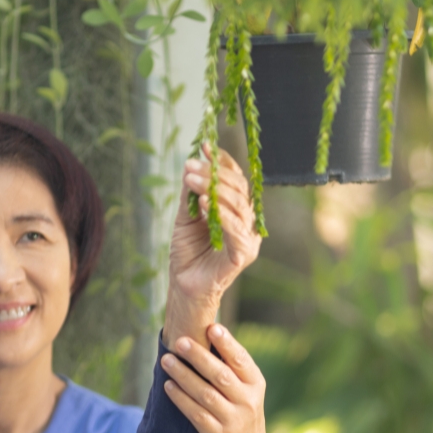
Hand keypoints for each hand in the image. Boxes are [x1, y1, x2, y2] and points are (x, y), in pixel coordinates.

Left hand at [160, 323, 265, 432]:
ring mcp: (233, 420)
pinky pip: (196, 414)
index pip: (241, 360)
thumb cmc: (240, 411)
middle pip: (220, 375)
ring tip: (166, 361)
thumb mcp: (246, 390)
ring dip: (183, 376)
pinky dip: (181, 399)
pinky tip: (168, 386)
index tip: (212, 327)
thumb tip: (204, 331)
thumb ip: (231, 367)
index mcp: (256, 384)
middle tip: (179, 342)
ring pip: (205, 394)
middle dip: (199, 357)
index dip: (227, 343)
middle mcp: (248, 401)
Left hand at [164, 145, 261, 345]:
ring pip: (239, 205)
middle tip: (192, 165)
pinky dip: (220, 213)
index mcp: (237, 210)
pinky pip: (235, 229)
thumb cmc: (187, 252)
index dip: (223, 162)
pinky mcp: (243, 254)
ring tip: (192, 181)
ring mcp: (248, 238)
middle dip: (215, 173)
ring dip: (214, 189)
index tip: (204, 146)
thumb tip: (190, 166)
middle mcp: (248, 222)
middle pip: (239, 189)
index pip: (236, 179)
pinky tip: (203, 202)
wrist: (184, 285)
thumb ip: (191, 194)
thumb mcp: (186, 216)